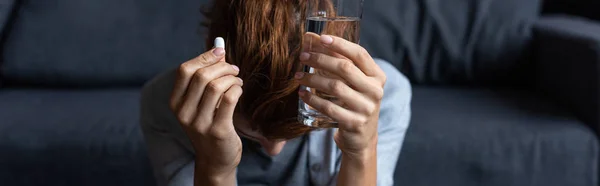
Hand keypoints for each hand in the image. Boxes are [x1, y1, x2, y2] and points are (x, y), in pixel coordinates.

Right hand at [170, 47, 243, 178]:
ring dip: (232, 78)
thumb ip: (207, 75)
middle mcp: (183, 113)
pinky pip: (229, 99)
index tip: (221, 53)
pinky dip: (237, 89)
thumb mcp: (202, 101)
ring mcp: (199, 123)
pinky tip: (239, 91)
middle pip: (201, 76)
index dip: (204, 57)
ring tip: (238, 81)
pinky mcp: (217, 130)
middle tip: (235, 69)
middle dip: (222, 67)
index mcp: (176, 102)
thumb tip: (218, 48)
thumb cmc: (211, 123)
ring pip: (216, 86)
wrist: (216, 158)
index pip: (185, 70)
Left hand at [296, 33, 385, 157]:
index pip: (359, 54)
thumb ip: (342, 63)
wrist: (362, 138)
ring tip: (298, 76)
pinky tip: (302, 94)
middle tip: (303, 57)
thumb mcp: (356, 83)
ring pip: (334, 87)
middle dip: (320, 59)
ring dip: (312, 79)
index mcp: (377, 76)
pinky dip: (313, 99)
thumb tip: (313, 40)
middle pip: (344, 68)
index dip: (340, 44)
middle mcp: (375, 91)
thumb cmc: (355, 103)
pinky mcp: (354, 123)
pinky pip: (329, 107)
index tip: (321, 38)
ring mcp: (366, 108)